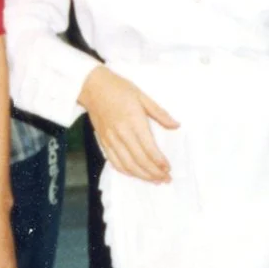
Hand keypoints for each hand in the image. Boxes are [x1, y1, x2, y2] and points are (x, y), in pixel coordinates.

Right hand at [79, 66, 177, 182]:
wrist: (92, 86)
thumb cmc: (119, 88)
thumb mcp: (142, 96)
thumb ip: (160, 113)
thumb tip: (176, 125)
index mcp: (133, 121)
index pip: (148, 148)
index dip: (159, 161)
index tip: (168, 168)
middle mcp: (122, 133)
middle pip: (139, 160)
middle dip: (154, 173)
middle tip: (166, 179)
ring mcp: (111, 139)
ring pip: (127, 165)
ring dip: (142, 176)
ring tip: (154, 180)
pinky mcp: (103, 142)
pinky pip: (114, 162)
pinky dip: (126, 171)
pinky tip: (136, 174)